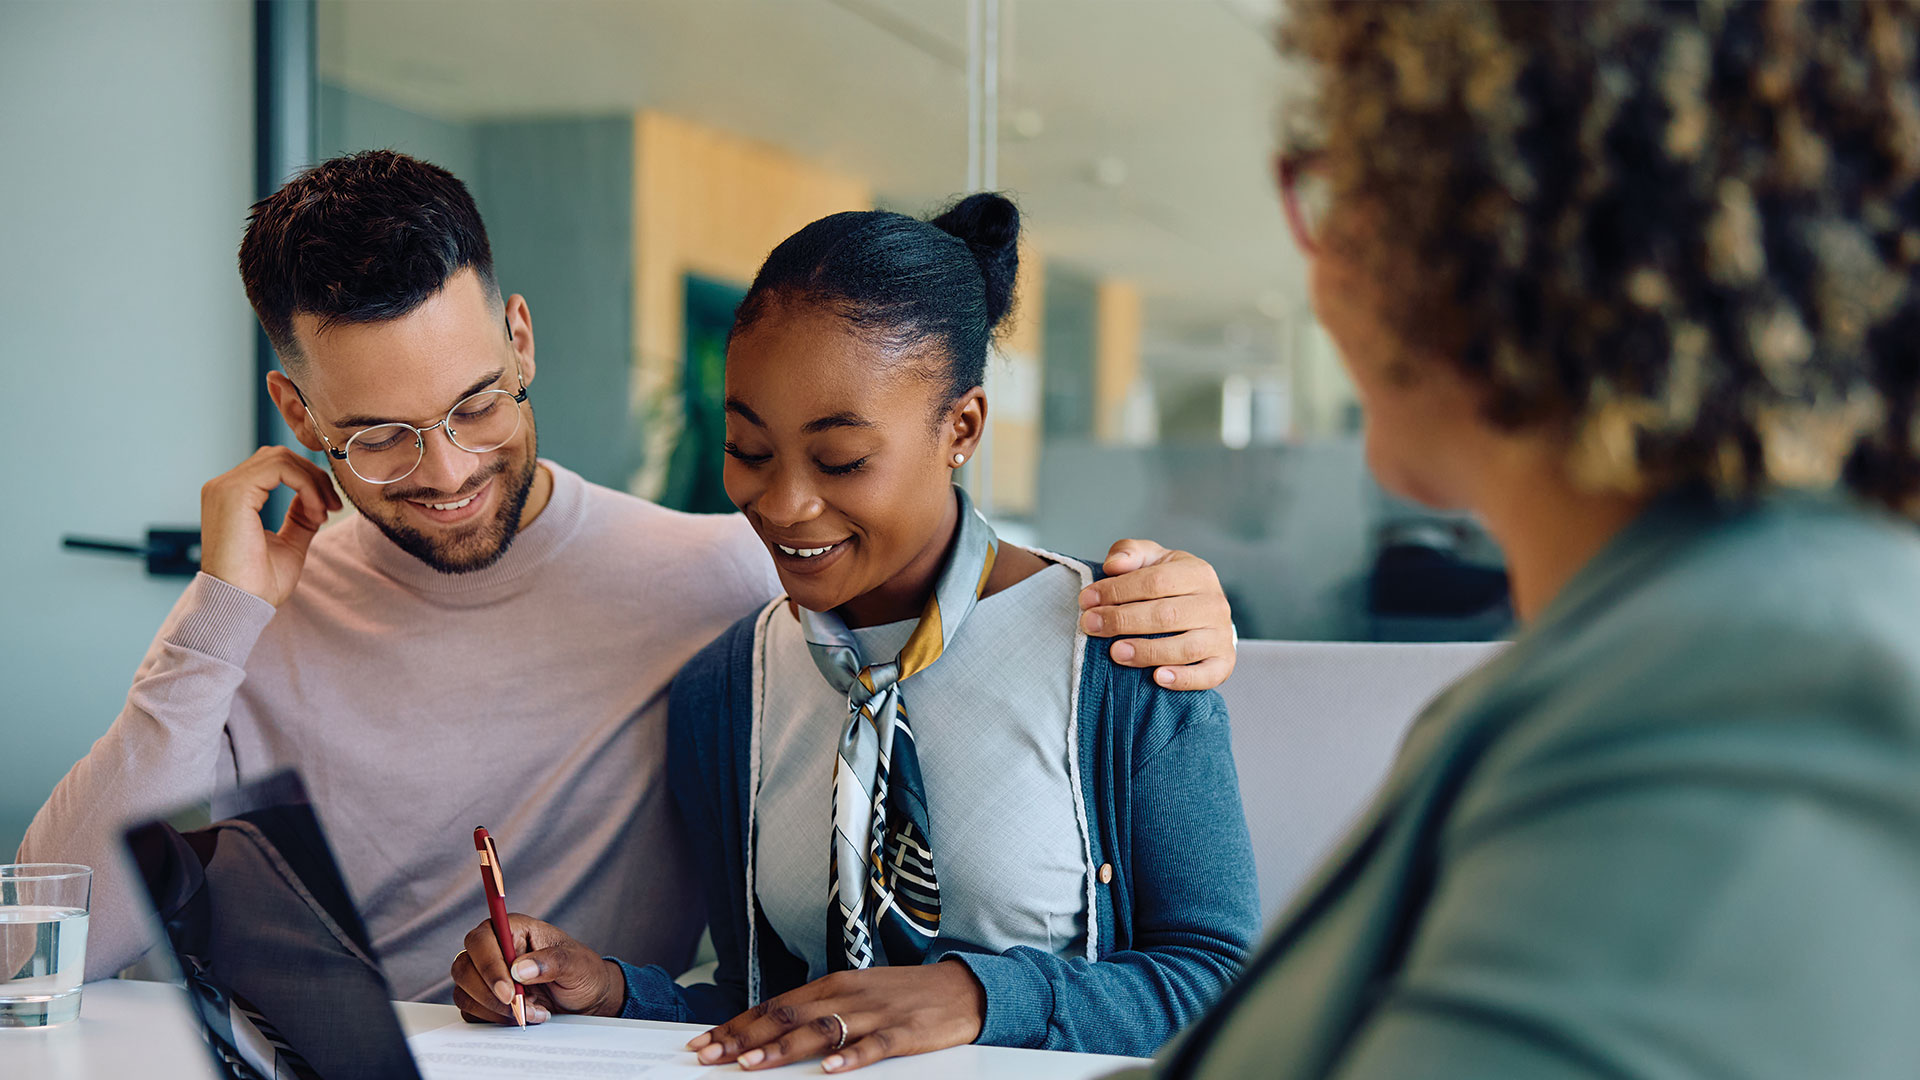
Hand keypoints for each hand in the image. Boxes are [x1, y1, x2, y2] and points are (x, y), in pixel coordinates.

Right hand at [198, 446, 341, 606]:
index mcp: (233, 498)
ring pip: (281, 458)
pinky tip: (316, 514)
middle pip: (279, 456)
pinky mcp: (233, 492)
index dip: (310, 480)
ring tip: (324, 514)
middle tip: (333, 507)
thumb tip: (314, 496)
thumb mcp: (290, 543)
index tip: (330, 509)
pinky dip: (307, 486)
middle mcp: (223, 487)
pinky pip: (280, 468)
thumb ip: (300, 517)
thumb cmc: (259, 584)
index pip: (275, 467)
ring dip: (313, 482)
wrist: (240, 606)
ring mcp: (225, 487)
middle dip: (315, 477)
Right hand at [450, 914, 625, 1025]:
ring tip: (532, 1011)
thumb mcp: (576, 964)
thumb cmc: (581, 972)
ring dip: (495, 1010)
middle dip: (488, 993)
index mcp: (513, 929)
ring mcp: (485, 975)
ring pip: (464, 991)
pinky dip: (495, 1019)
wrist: (586, 999)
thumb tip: (520, 969)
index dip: (489, 965)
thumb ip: (551, 962)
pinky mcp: (484, 999)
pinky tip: (524, 1017)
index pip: (482, 939)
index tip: (509, 992)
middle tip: (518, 1008)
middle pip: (464, 966)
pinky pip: (472, 1011)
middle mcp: (493, 949)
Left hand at [687, 961, 985, 1072]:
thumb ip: (819, 1009)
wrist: (963, 989)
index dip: (738, 1024)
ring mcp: (876, 1013)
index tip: (707, 1041)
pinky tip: (830, 1068)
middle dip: (745, 1038)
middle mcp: (849, 995)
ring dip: (783, 1048)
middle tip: (712, 1056)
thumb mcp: (858, 994)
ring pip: (821, 1030)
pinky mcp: (905, 1032)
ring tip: (752, 1064)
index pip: (775, 1005)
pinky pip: (874, 1046)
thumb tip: (774, 1028)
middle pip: (788, 1017)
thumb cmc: (906, 994)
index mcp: (834, 985)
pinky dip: (850, 1057)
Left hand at [1080, 540, 1236, 690]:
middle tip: (1090, 626)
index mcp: (1197, 573)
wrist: (1202, 612)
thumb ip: (1129, 553)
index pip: (1154, 581)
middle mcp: (1214, 603)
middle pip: (1166, 614)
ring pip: (1185, 647)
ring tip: (1115, 652)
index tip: (1086, 600)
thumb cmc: (1169, 585)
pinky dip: (1183, 679)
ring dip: (1147, 651)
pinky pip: (1207, 674)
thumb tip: (1113, 566)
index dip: (1117, 591)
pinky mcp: (1224, 663)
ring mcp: (1221, 635)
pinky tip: (1157, 678)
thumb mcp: (1151, 560)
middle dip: (1122, 621)